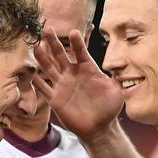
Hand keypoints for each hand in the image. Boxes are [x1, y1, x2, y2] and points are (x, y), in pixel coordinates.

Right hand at [33, 28, 123, 142]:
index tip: (74, 33)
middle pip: (61, 55)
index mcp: (88, 69)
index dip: (77, 43)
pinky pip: (44, 88)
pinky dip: (36, 81)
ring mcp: (63, 86)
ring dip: (42, 58)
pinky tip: (28, 73)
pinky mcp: (55, 99)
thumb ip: (118, 79)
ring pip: (50, 68)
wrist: (99, 128)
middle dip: (54, 43)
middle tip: (47, 29)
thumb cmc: (109, 109)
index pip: (81, 52)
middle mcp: (73, 74)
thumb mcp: (117, 91)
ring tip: (35, 46)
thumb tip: (129, 68)